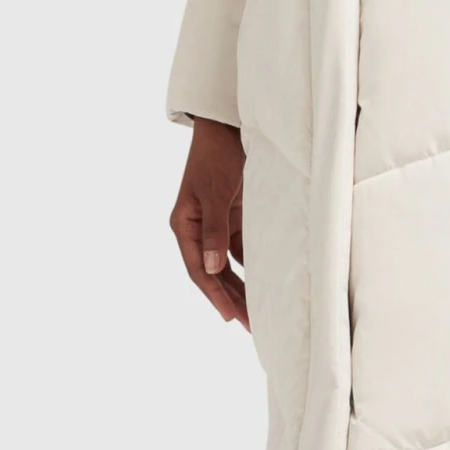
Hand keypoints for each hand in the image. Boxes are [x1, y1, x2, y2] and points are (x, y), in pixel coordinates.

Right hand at [170, 118, 248, 327]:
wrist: (227, 126)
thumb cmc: (216, 155)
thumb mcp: (214, 192)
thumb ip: (214, 230)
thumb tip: (214, 269)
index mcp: (184, 224)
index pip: (199, 268)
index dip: (214, 293)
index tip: (231, 315)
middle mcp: (198, 228)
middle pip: (213, 272)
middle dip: (230, 297)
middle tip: (250, 324)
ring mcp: (216, 223)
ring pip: (228, 264)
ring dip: (241, 285)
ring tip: (257, 312)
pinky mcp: (233, 216)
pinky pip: (242, 248)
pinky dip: (252, 265)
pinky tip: (265, 282)